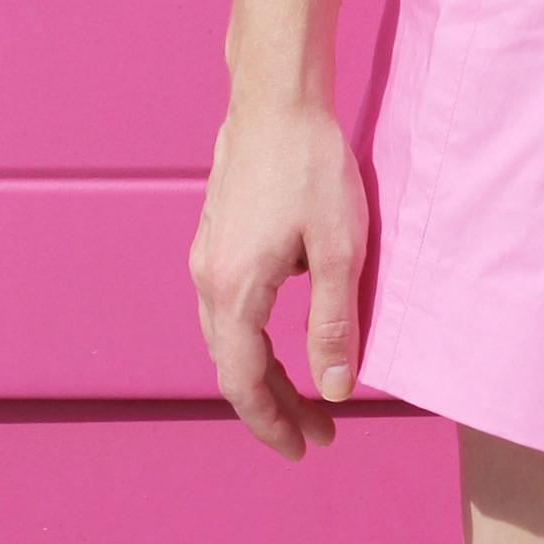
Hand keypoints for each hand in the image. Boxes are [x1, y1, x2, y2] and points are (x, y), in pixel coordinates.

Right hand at [189, 90, 369, 458]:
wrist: (275, 94)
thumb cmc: (311, 164)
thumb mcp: (338, 248)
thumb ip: (334, 323)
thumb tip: (333, 392)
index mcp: (233, 292)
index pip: (243, 384)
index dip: (272, 424)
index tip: (304, 448)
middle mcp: (207, 279)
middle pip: (232, 366)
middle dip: (274, 405)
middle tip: (319, 430)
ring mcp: (206, 255)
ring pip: (226, 337)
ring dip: (263, 371)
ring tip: (307, 390)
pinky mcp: (215, 234)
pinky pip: (226, 306)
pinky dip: (253, 337)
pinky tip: (284, 331)